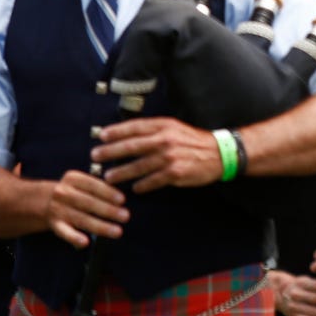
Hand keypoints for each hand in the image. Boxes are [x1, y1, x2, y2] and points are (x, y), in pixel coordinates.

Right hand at [46, 169, 128, 247]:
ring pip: (81, 219)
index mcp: (73, 179)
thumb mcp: (82, 182)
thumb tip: (122, 199)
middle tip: (126, 216)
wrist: (44, 199)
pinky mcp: (55, 224)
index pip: (92, 185)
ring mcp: (58, 209)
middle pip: (88, 202)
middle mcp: (64, 193)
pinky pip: (65, 232)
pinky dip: (74, 238)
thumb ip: (99, 187)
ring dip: (100, 226)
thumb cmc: (75, 191)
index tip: (122, 200)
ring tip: (117, 231)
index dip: (108, 192)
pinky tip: (85, 243)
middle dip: (108, 210)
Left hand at [92, 117, 222, 192]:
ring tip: (108, 177)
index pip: (134, 127)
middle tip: (95, 156)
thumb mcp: (175, 128)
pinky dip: (142, 185)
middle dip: (110, 152)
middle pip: (132, 146)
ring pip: (138, 166)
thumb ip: (154, 131)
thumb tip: (128, 135)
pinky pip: (152, 181)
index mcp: (164, 126)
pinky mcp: (175, 173)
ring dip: (121, 172)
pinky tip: (134, 188)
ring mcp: (170, 157)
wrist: (220, 153)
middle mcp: (165, 140)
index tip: (101, 136)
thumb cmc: (194, 141)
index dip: (116, 132)